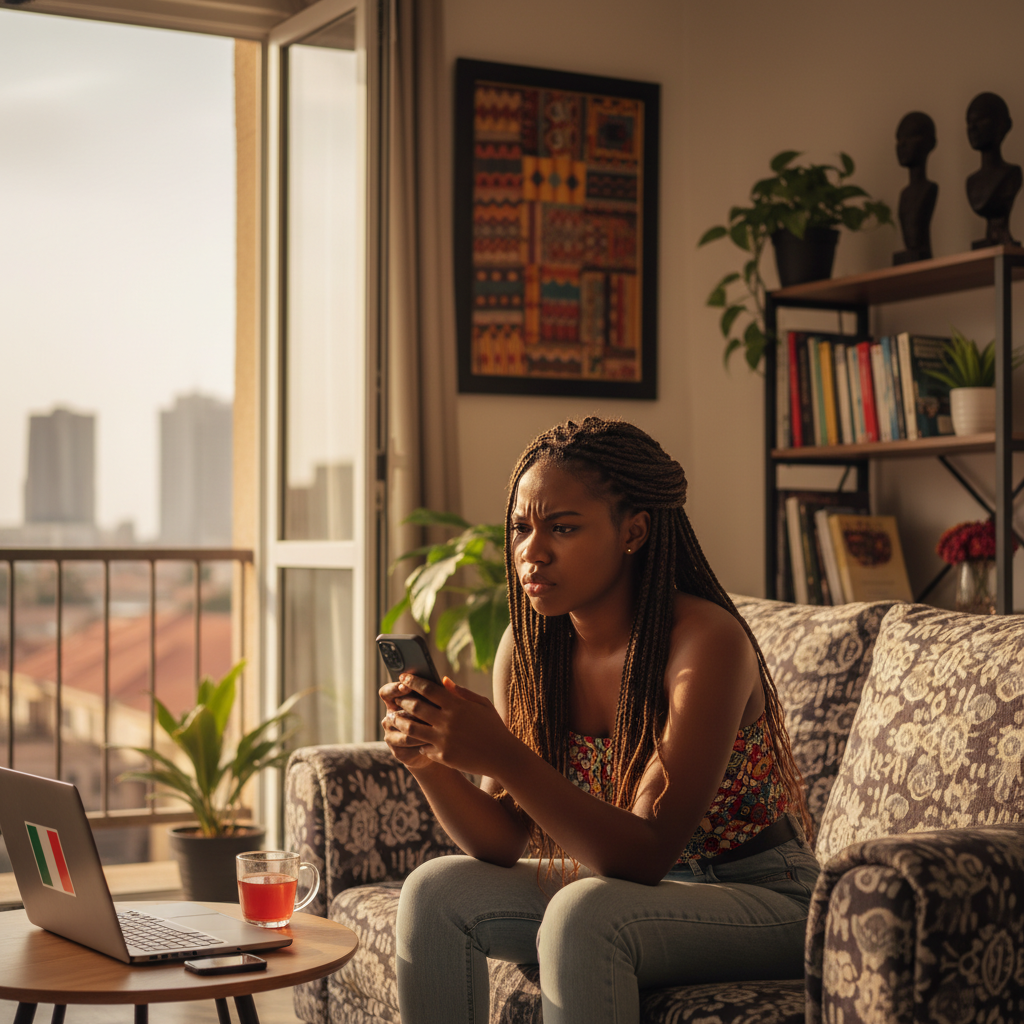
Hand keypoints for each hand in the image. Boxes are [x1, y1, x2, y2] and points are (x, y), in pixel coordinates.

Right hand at [380, 676, 438, 769]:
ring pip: (404, 728)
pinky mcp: (398, 751)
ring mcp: (391, 735)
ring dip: (421, 726)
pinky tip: (435, 740)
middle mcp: (390, 717)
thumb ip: (440, 692)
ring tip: (436, 725)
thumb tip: (446, 680)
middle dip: (412, 710)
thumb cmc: (438, 718)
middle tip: (427, 710)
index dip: (394, 689)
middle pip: (395, 711)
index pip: (386, 692)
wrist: (438, 748)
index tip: (406, 687)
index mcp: (396, 701)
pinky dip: (422, 741)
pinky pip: (408, 744)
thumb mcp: (439, 704)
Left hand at [385, 674, 511, 776]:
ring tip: (394, 718)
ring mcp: (443, 740)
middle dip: (402, 700)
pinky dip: (416, 741)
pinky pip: (422, 746)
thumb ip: (461, 692)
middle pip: (415, 707)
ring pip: (412, 728)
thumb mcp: (482, 704)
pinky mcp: (442, 756)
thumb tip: (443, 680)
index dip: (412, 681)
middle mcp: (447, 721)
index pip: (428, 689)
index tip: (403, 677)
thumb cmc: (494, 727)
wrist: (503, 756)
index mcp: (457, 705)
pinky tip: (413, 738)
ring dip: (400, 721)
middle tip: (396, 698)